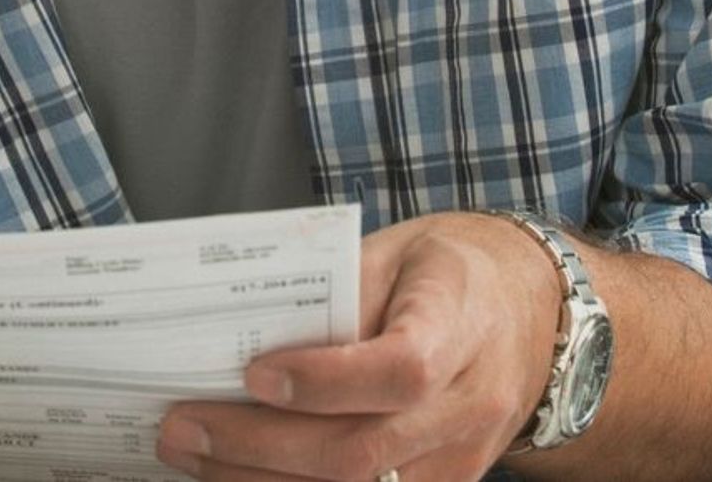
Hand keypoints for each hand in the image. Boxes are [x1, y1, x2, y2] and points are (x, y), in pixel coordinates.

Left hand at [155, 211, 558, 480]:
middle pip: (364, 452)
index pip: (400, 371)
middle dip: (260, 446)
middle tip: (181, 427)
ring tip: (191, 455)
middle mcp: (467, 407)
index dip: (325, 382)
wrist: (529, 315)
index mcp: (459, 325)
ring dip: (261, 481)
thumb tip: (249, 334)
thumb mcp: (395, 252)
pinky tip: (236, 476)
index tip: (253, 373)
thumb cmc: (445, 274)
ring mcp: (460, 461)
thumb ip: (334, 291)